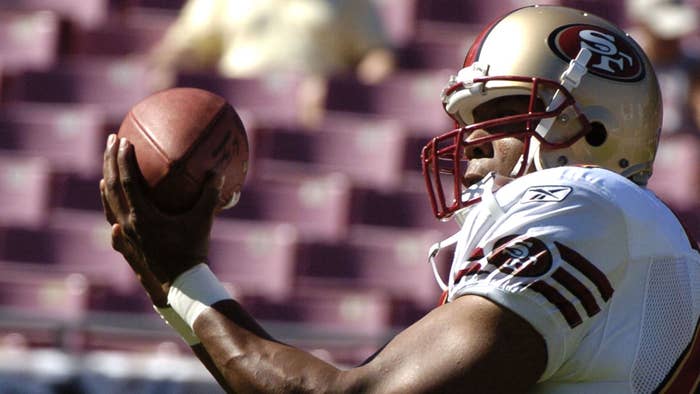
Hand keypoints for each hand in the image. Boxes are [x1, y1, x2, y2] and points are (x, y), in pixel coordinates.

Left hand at [100, 134, 223, 286]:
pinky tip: (110, 198)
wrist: (179, 283)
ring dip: (107, 180)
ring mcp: (124, 234)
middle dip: (109, 161)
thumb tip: (217, 173)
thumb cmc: (192, 252)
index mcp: (142, 217)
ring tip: (107, 166)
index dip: (124, 160)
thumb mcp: (203, 222)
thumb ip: (210, 196)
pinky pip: (112, 217)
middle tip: (111, 140)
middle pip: (111, 186)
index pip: (127, 182)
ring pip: (108, 202)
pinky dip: (109, 203)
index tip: (124, 141)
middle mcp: (127, 223)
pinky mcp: (127, 242)